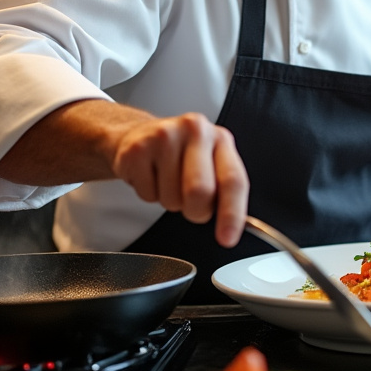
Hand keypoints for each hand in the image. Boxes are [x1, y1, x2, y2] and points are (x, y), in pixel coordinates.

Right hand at [109, 112, 249, 247]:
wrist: (139, 134)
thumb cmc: (181, 154)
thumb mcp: (211, 162)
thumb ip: (225, 188)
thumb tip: (233, 225)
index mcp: (220, 139)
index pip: (233, 180)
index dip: (232, 213)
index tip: (228, 239)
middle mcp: (195, 131)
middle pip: (200, 192)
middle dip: (196, 211)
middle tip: (191, 204)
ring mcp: (164, 137)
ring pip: (172, 198)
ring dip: (170, 201)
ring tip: (167, 180)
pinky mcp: (137, 149)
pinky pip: (148, 195)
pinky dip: (150, 195)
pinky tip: (151, 175)